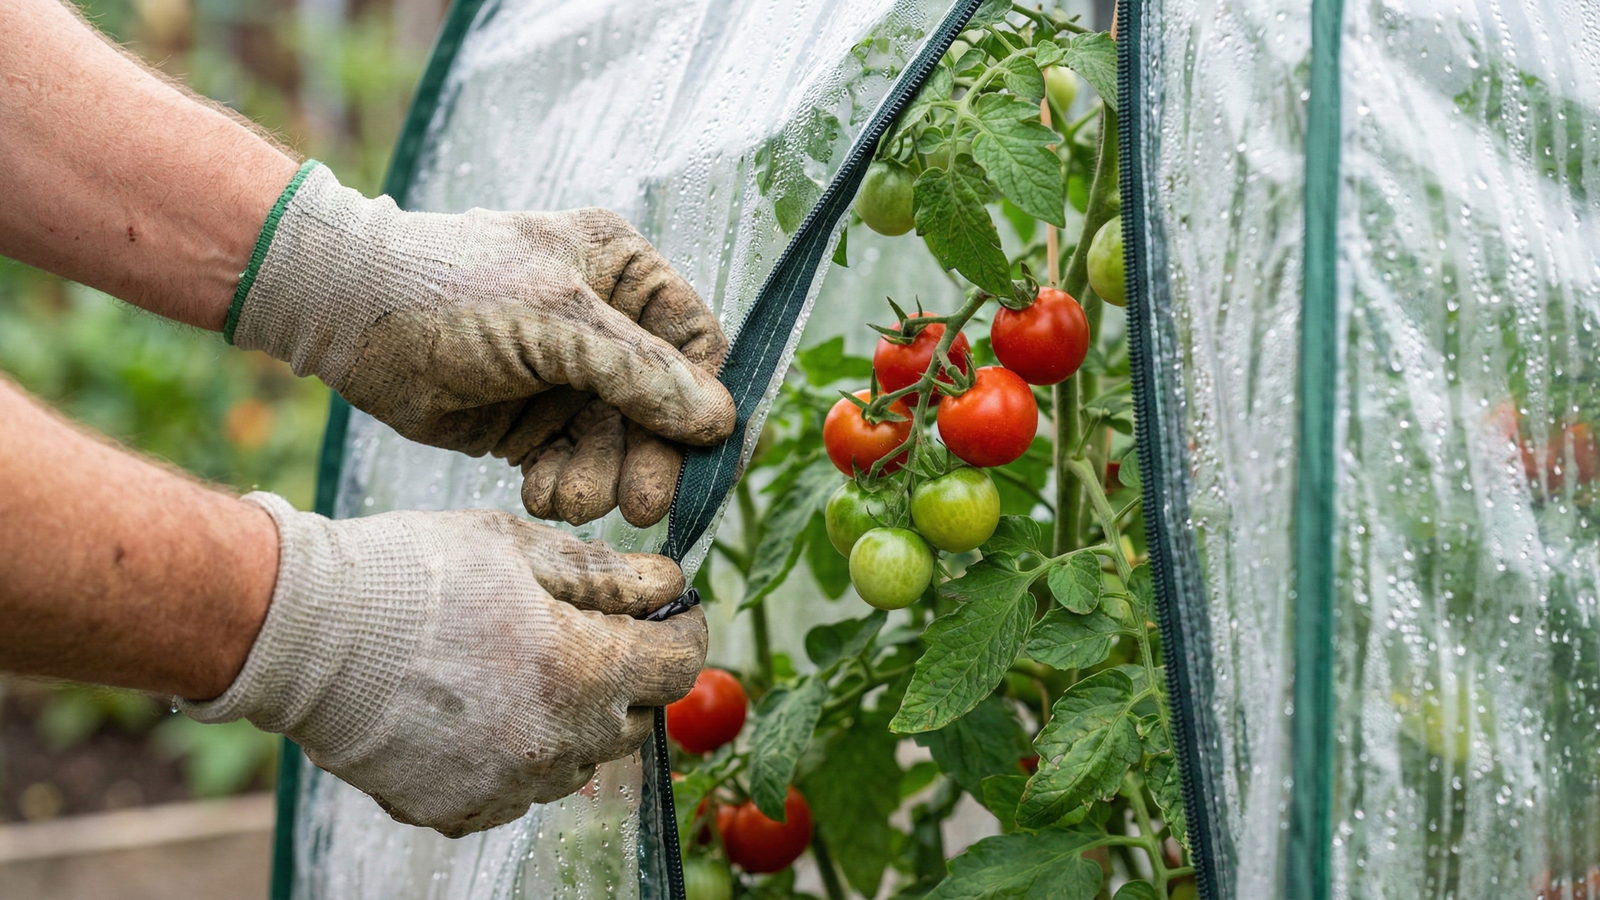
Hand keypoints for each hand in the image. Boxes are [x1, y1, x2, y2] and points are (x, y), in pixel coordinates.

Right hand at [181, 493, 707, 837]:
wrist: (306, 633)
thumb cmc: (415, 573)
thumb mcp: (519, 547)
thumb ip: (607, 574)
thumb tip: (669, 583)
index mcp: (585, 671)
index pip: (679, 665)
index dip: (683, 630)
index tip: (672, 610)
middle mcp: (559, 743)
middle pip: (634, 719)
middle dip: (629, 675)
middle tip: (595, 631)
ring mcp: (510, 786)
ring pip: (579, 759)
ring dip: (574, 718)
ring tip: (525, 667)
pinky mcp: (460, 810)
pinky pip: (519, 788)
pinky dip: (518, 753)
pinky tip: (483, 709)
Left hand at [231, 164, 735, 525]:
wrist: (344, 317)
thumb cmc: (450, 291)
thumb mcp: (556, 322)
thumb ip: (639, 373)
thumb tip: (720, 420)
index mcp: (622, 272)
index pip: (697, 345)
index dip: (706, 404)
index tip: (706, 457)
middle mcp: (607, 324)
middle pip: (663, 408)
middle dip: (650, 457)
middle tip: (644, 507)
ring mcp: (570, 376)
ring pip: (619, 445)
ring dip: (602, 479)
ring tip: (567, 499)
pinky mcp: (534, 422)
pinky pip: (575, 465)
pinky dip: (566, 486)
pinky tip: (541, 493)